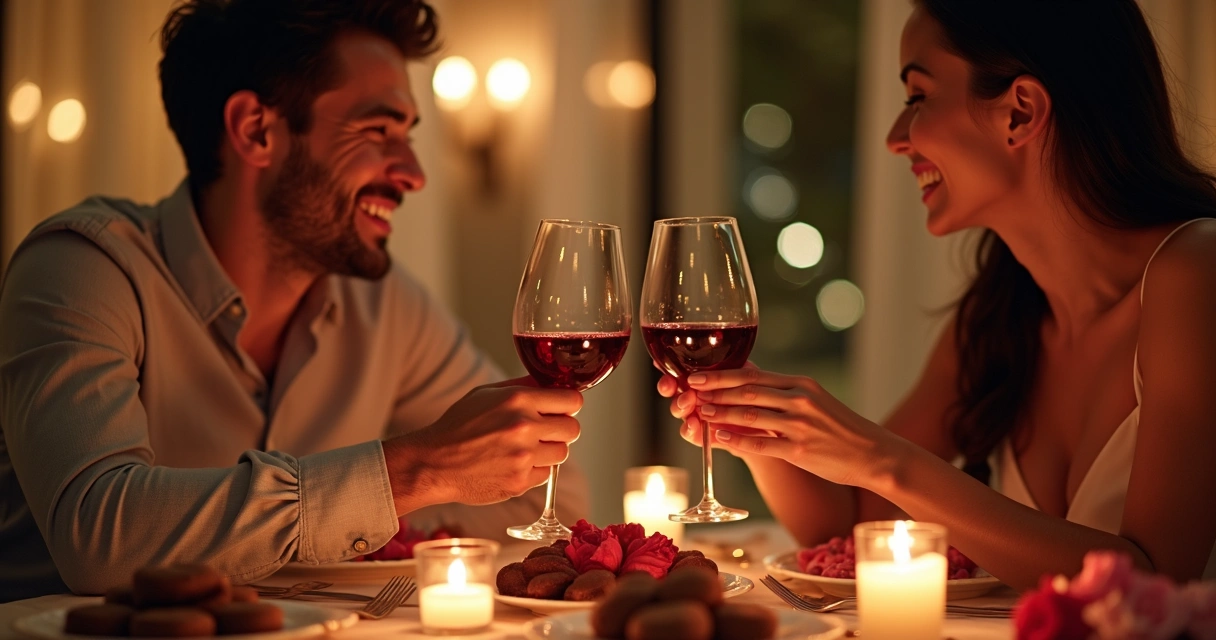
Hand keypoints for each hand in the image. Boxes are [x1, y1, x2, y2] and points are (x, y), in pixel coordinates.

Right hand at [384, 376, 581, 512]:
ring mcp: (523, 457)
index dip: (569, 405)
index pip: (572, 400)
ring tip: (526, 448)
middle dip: (562, 428)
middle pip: (573, 429)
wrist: (433, 463)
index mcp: (518, 400)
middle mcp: (524, 427)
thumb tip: (551, 382)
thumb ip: (522, 386)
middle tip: (545, 430)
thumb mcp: (485, 393)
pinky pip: (545, 474)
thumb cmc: (457, 425)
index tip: (561, 409)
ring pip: (562, 453)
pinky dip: (534, 470)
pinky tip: (513, 464)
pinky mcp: (519, 482)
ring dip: (549, 450)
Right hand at [655, 363, 765, 450]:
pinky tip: (694, 425)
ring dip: (680, 406)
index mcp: (701, 378)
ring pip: (678, 410)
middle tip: (677, 386)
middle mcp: (694, 395)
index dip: (666, 368)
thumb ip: (730, 366)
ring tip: (689, 404)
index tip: (660, 364)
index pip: (677, 370)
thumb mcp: (745, 376)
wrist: (768, 426)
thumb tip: (718, 350)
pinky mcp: (702, 435)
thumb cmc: (755, 397)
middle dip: (669, 387)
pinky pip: (689, 432)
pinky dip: (689, 429)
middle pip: (671, 390)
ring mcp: (696, 415)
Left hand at [679, 368, 892, 487]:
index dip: (721, 376)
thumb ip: (785, 395)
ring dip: (720, 415)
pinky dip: (736, 440)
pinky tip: (717, 439)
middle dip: (713, 391)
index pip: (754, 375)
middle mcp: (799, 400)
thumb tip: (749, 390)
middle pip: (747, 391)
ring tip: (697, 414)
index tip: (698, 376)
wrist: (873, 454)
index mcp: (801, 384)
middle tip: (688, 391)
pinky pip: (760, 443)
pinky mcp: (800, 450)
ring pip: (750, 416)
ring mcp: (800, 425)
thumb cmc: (840, 429)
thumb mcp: (815, 401)